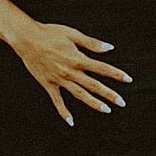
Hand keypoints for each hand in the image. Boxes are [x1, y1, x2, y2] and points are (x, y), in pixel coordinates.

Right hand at [12, 21, 130, 125]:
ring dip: (94, 103)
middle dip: (109, 94)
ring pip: (80, 94)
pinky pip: (57, 101)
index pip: (102, 68)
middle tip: (122, 102)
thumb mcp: (73, 34)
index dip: (116, 74)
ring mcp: (60, 80)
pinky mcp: (49, 84)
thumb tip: (110, 48)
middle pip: (94, 85)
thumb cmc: (50, 33)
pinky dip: (64, 112)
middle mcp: (70, 72)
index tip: (128, 79)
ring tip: (106, 110)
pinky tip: (71, 121)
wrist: (27, 39)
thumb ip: (92, 43)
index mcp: (78, 59)